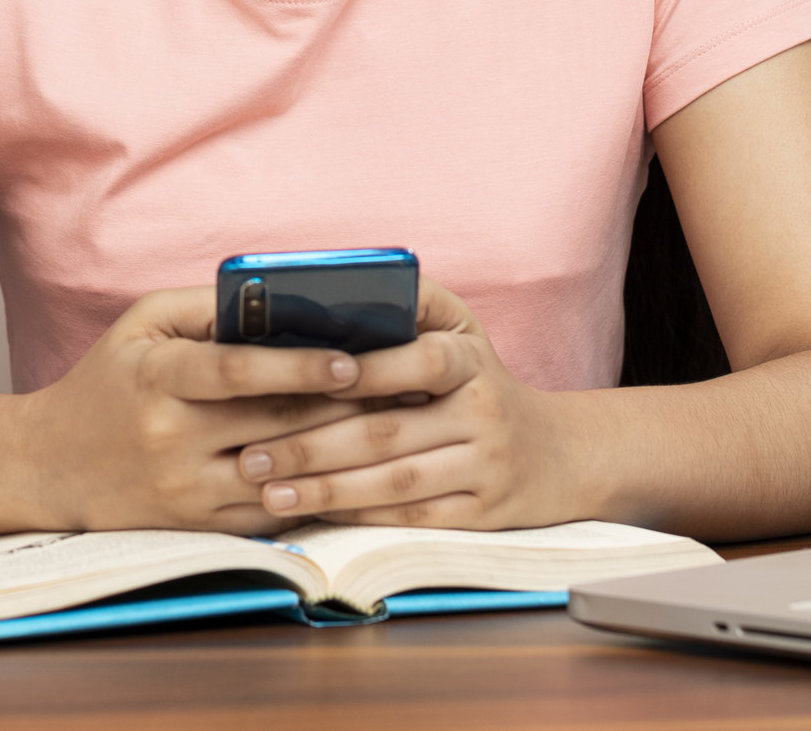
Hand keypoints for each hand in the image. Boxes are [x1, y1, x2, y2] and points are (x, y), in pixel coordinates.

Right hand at [16, 288, 371, 530]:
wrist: (50, 466)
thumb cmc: (107, 382)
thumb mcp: (142, 324)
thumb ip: (208, 306)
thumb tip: (283, 298)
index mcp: (157, 377)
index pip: (237, 371)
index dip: (300, 366)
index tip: (355, 359)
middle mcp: (170, 438)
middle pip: (275, 425)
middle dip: (347, 408)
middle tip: (406, 389)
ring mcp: (186, 490)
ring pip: (284, 473)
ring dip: (344, 454)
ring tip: (397, 430)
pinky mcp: (201, 527)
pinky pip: (274, 510)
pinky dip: (319, 489)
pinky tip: (359, 470)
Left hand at [228, 282, 569, 529]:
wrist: (559, 452)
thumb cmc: (480, 381)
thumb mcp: (460, 330)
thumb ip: (408, 306)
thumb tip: (330, 291)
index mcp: (471, 359)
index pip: (421, 360)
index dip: (367, 371)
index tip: (307, 378)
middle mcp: (484, 413)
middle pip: (389, 433)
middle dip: (312, 445)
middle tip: (251, 455)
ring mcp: (486, 468)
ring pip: (396, 482)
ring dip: (326, 490)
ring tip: (268, 491)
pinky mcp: (483, 515)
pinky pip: (413, 518)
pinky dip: (360, 518)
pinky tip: (314, 514)